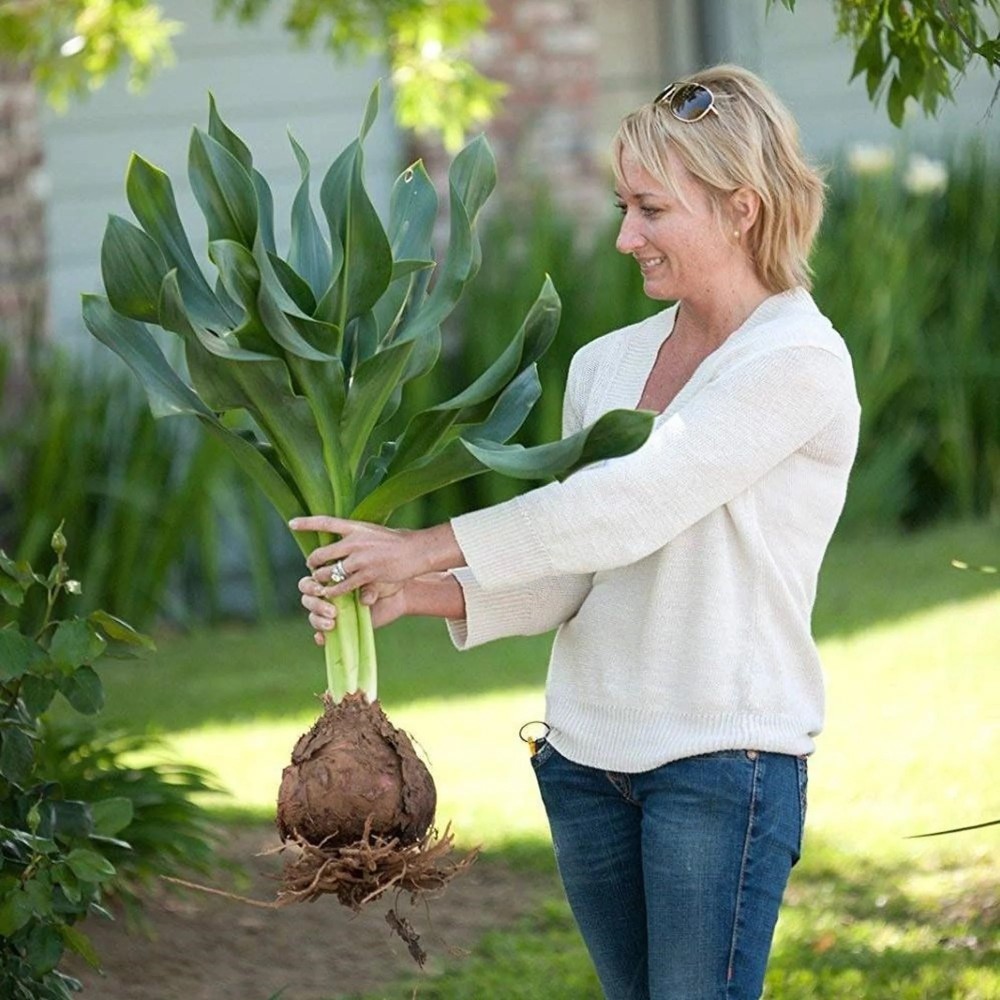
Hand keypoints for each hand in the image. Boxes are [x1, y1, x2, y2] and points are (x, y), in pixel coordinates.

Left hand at [289, 515, 463, 599]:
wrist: (415, 551)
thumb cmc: (395, 541)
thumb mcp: (373, 531)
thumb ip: (356, 535)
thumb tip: (341, 536)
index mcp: (355, 528)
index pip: (325, 522)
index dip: (307, 523)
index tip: (291, 523)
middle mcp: (354, 542)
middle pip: (321, 553)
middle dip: (314, 562)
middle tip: (313, 567)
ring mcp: (360, 559)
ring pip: (329, 572)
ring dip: (322, 579)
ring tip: (321, 582)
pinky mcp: (366, 574)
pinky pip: (342, 586)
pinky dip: (333, 591)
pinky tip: (330, 594)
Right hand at [297, 576, 407, 645]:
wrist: (398, 593)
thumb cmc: (383, 579)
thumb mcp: (374, 578)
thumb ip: (367, 586)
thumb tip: (365, 600)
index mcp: (330, 580)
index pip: (309, 583)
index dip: (310, 586)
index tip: (322, 590)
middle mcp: (329, 596)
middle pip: (307, 600)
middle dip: (315, 605)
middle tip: (332, 610)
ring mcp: (333, 612)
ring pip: (313, 617)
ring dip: (318, 620)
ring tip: (333, 623)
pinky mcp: (340, 627)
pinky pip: (323, 635)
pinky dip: (320, 637)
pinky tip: (322, 638)